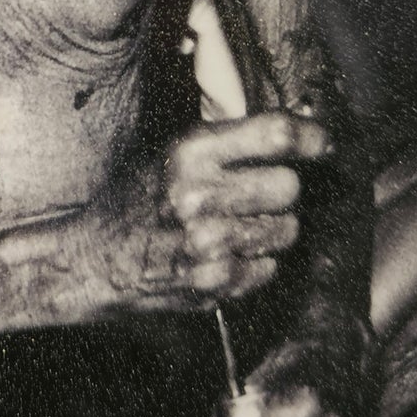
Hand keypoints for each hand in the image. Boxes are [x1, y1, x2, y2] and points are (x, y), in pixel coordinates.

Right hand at [69, 113, 326, 317]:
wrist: (93, 257)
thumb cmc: (137, 197)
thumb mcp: (170, 150)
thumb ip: (229, 140)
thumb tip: (299, 132)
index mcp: (190, 151)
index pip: (276, 135)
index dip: (311, 136)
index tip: (323, 143)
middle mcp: (201, 195)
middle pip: (289, 186)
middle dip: (279, 189)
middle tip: (254, 193)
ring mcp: (209, 244)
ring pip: (287, 230)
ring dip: (271, 227)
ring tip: (234, 225)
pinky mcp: (215, 283)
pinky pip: (270, 268)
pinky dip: (254, 262)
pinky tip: (223, 253)